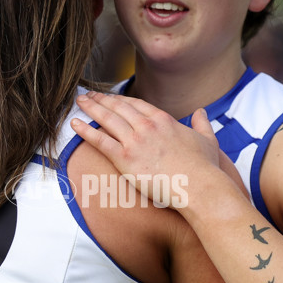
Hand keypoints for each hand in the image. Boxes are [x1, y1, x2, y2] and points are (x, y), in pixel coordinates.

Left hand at [72, 91, 221, 205]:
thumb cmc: (205, 168)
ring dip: (91, 108)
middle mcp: (147, 126)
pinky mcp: (125, 158)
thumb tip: (202, 112)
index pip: (137, 104)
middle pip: (119, 107)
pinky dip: (86, 130)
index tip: (110, 97)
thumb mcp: (208, 140)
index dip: (121, 100)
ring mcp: (135, 141)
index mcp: (164, 120)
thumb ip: (203, 123)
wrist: (199, 187)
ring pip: (107, 119)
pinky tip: (75, 124)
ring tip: (79, 102)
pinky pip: (100, 141)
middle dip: (102, 100)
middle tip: (89, 95)